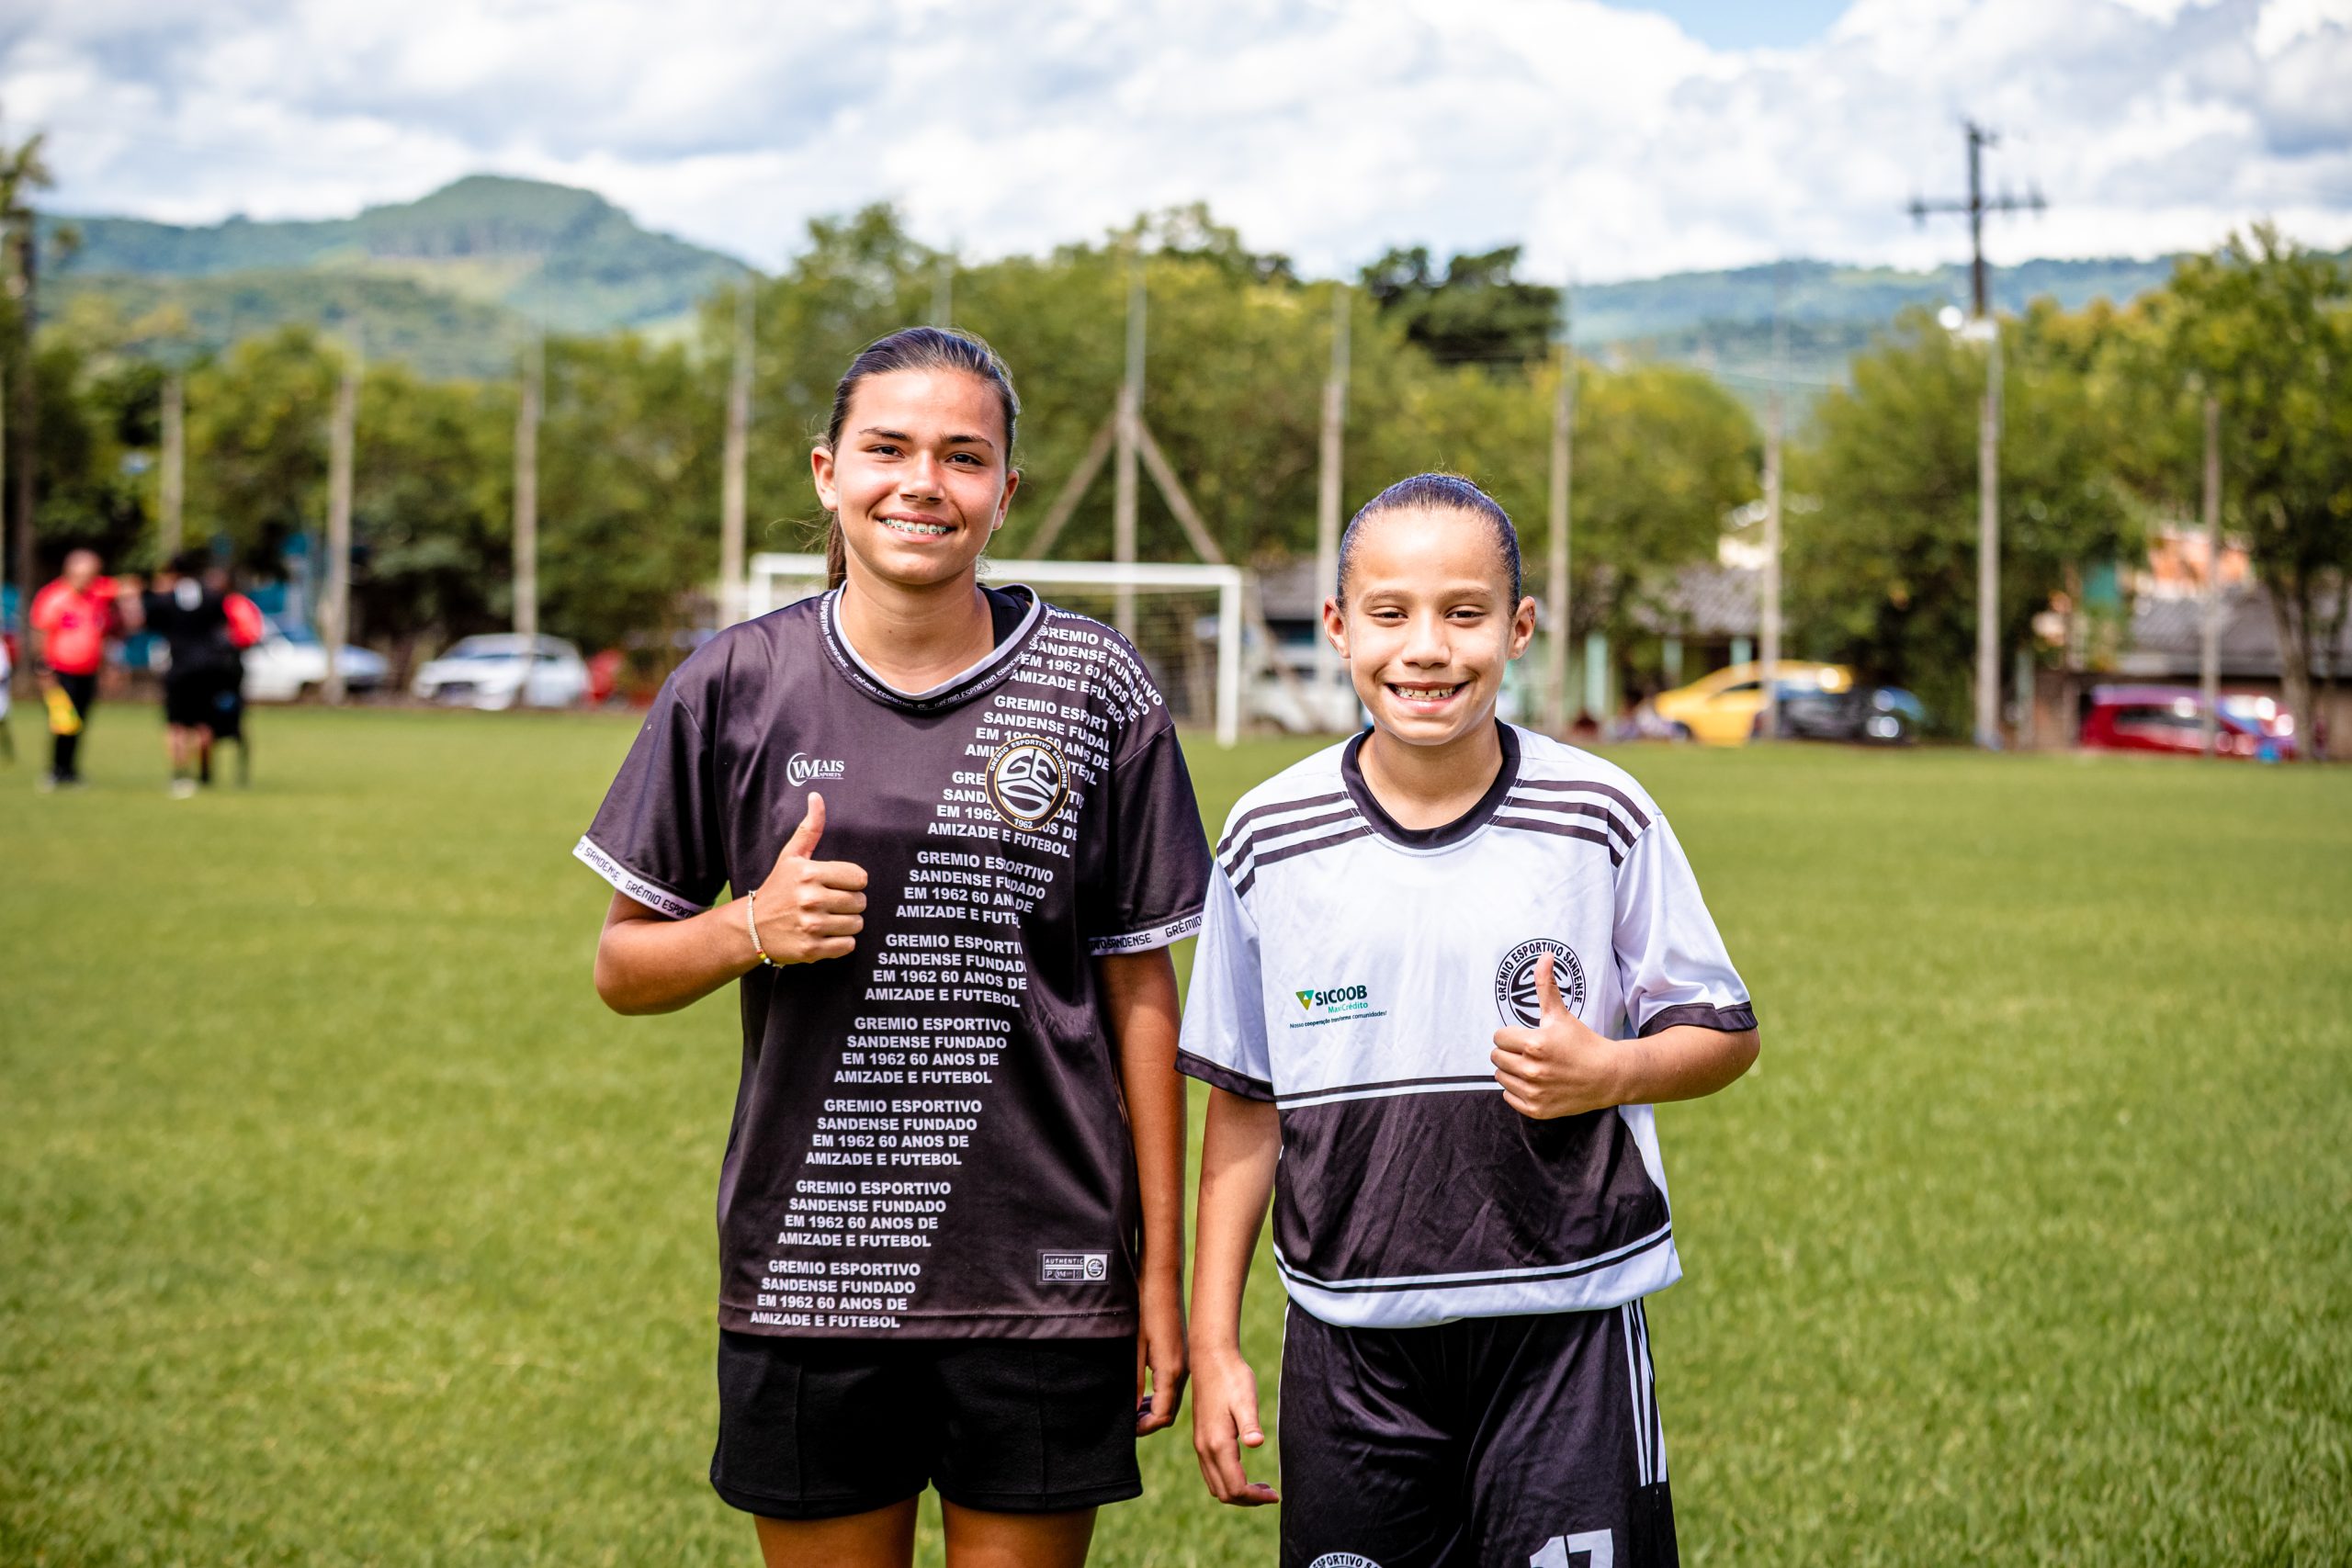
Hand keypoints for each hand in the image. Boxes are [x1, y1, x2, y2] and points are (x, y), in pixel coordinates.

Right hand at [750, 792, 867, 964]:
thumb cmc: (777, 889)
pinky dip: (840, 943)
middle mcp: (811, 899)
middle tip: (831, 903)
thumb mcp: (791, 857)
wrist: (751, 927)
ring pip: (857, 924)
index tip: (838, 884)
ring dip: (846, 923)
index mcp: (810, 874)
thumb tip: (817, 797)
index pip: (860, 877)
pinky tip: (825, 935)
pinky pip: (848, 945)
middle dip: (850, 903)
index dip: (852, 881)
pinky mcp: (812, 950)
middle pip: (860, 902)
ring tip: (827, 919)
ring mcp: (811, 926)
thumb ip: (809, 828)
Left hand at [1134, 1269, 1187, 1434]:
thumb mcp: (1134, 1349)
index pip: (1162, 1416)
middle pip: (1169, 1412)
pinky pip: (1173, 1386)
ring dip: (1154, 1410)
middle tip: (1127, 1424)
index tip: (1126, 1429)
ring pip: (1172, 1400)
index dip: (1143, 1427)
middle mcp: (1182, 1370)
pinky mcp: (1182, 1355)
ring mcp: (1184, 1363)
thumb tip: (1132, 1411)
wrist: (1162, 1281)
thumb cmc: (1146, 1310)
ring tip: (1133, 1412)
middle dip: (1149, 1422)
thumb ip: (1134, 1382)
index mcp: (1171, 1372)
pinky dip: (1160, 1397)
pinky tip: (1144, 1394)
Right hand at [1191, 1344, 1278, 1504]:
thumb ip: (1250, 1423)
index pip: (1235, 1487)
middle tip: (1271, 1493)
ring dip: (1237, 1492)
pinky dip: (1227, 1482)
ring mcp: (1200, 1445)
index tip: (1276, 1494)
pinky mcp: (1201, 1439)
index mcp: (1217, 1443)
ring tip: (1260, 1487)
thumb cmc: (1232, 1377)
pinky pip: (1211, 1473)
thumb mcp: (1245, 1398)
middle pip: (1223, 1493)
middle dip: (1247, 1500)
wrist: (1211, 1359)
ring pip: (1215, 1485)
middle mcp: (1204, 1449)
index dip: (1256, 1497)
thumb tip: (1256, 1443)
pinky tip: (1244, 1472)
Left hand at [1490, 954, 1628, 1118]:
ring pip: (1500, 1076)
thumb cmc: (1583, 1042)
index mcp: (1534, 1044)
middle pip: (1496, 1057)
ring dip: (1511, 1070)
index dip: (1511, 1035)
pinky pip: (1508, 1097)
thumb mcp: (1561, 1015)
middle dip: (1509, 1052)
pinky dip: (1517, 1091)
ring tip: (1532, 1066)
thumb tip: (1544, 955)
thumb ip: (1546, 986)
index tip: (1526, 1036)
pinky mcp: (1536, 1109)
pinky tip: (1535, 1082)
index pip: (1498, 1037)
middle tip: (1529, 1051)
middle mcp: (1532, 1070)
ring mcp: (1533, 1092)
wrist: (1608, 1076)